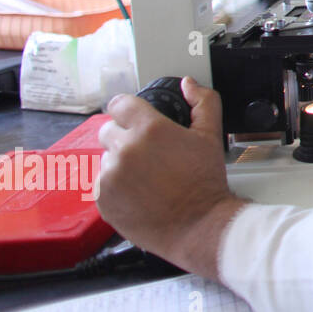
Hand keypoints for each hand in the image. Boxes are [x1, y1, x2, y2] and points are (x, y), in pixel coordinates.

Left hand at [97, 76, 246, 277]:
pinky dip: (116, 187)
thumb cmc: (204, 183)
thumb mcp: (211, 136)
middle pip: (108, 130)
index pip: (120, 104)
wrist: (198, 225)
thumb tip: (188, 86)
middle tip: (148, 153)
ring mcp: (110, 176)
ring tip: (146, 178)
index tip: (133, 117)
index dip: (128, 109)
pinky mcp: (102, 199)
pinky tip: (139, 193)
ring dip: (121, 163)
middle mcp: (125, 150)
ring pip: (106, 159)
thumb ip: (203, 103)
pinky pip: (102, 184)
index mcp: (149, 129)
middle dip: (124, 137)